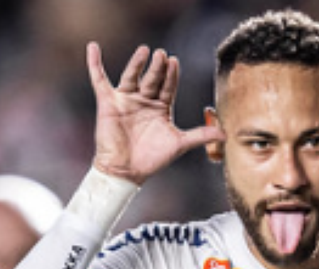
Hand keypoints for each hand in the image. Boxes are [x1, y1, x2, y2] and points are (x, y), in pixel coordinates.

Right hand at [87, 43, 223, 183]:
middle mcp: (144, 102)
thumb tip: (225, 134)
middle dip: (158, 68)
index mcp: (161, 109)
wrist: (127, 171)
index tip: (175, 62)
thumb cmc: (153, 159)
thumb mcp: (180, 144)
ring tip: (145, 51)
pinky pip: (99, 79)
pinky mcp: (108, 102)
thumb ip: (201, 136)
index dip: (171, 75)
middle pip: (152, 79)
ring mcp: (126, 100)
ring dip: (137, 63)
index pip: (168, 87)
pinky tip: (93, 47)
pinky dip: (94, 64)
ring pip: (132, 76)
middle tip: (163, 55)